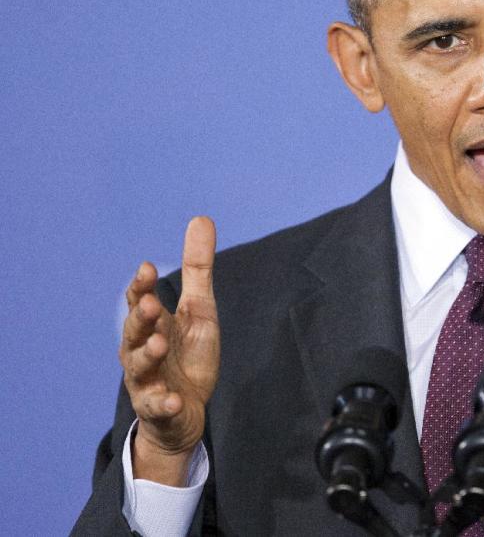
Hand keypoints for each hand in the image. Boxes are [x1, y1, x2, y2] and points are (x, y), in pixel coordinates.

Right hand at [119, 216, 219, 483]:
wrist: (183, 412)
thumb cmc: (187, 355)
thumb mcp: (199, 310)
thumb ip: (198, 269)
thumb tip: (201, 218)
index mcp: (151, 325)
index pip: (139, 302)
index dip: (140, 287)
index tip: (147, 269)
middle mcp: (141, 351)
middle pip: (134, 333)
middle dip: (140, 318)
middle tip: (151, 304)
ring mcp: (148, 381)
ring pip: (140, 368)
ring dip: (149, 355)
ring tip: (161, 344)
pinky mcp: (159, 409)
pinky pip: (159, 407)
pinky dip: (165, 403)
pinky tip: (175, 399)